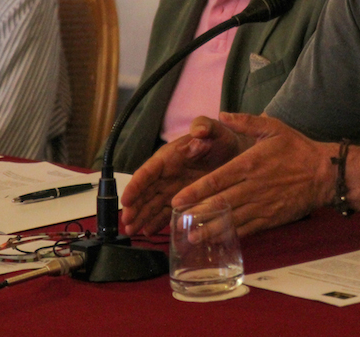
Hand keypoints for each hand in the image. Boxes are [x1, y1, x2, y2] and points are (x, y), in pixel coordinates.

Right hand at [120, 116, 248, 235]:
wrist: (234, 153)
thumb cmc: (221, 139)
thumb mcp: (214, 130)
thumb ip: (204, 127)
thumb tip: (198, 130)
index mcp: (168, 157)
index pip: (147, 172)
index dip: (135, 186)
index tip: (126, 200)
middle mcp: (166, 174)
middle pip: (145, 192)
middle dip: (134, 207)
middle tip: (126, 223)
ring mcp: (173, 188)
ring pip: (152, 204)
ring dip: (142, 217)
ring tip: (133, 231)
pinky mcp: (182, 198)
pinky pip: (166, 211)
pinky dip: (157, 221)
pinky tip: (149, 232)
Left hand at [171, 113, 336, 237]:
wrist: (325, 174)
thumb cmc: (297, 149)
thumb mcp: (273, 127)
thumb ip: (245, 121)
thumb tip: (222, 114)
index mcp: (250, 164)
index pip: (217, 180)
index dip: (195, 191)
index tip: (177, 199)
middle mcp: (253, 186)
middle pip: (220, 203)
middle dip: (196, 213)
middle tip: (177, 221)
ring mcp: (262, 204)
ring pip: (231, 219)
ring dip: (210, 229)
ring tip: (191, 236)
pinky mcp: (271, 218)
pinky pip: (247, 228)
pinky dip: (230, 235)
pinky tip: (217, 239)